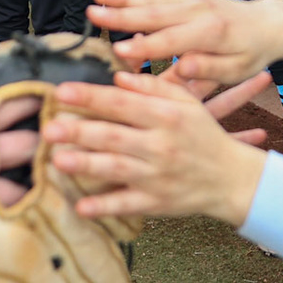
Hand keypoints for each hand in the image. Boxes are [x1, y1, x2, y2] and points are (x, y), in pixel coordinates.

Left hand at [43, 70, 273, 223]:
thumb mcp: (187, 103)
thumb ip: (152, 86)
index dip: (90, 96)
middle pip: (114, 135)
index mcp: (166, 115)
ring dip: (86, 165)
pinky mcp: (158, 202)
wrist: (233, 178)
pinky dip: (104, 206)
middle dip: (79, 130)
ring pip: (116, 168)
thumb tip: (118, 75)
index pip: (121, 103)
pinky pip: (127, 204)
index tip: (61, 91)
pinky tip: (81, 206)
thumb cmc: (205, 135)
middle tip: (49, 127)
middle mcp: (161, 144)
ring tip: (57, 160)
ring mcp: (158, 175)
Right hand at [87, 0, 282, 81]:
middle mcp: (197, 11)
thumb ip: (209, 67)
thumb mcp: (237, 69)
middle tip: (93, 16)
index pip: (171, 41)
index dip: (144, 46)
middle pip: (155, 14)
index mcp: (211, 34)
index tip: (117, 51)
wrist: (268, 23)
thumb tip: (182, 66)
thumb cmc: (251, 52)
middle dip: (122, 15)